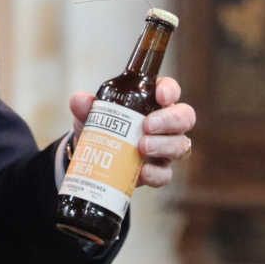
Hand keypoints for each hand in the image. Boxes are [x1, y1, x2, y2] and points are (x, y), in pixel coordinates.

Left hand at [68, 77, 195, 188]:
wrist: (94, 159)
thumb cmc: (102, 128)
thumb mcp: (91, 116)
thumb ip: (86, 106)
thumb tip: (79, 100)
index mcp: (152, 102)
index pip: (170, 90)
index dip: (170, 91)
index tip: (160, 96)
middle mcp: (166, 124)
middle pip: (185, 117)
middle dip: (169, 120)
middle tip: (148, 125)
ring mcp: (166, 148)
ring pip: (181, 145)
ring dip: (163, 146)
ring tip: (141, 147)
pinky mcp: (159, 171)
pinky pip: (166, 174)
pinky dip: (156, 173)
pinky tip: (142, 172)